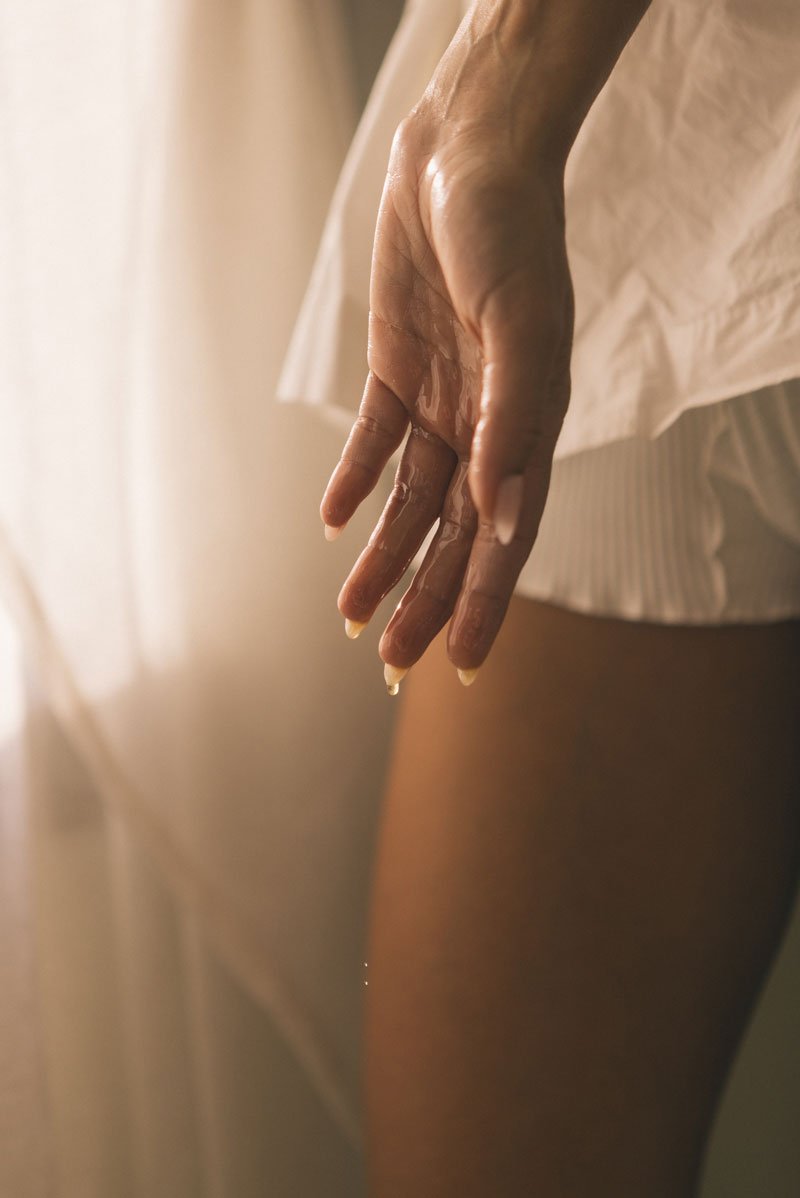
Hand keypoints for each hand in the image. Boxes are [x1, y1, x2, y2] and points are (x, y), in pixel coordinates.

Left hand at [320, 67, 574, 688]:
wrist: (466, 155)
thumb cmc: (507, 232)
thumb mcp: (517, 323)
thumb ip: (513, 417)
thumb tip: (505, 513)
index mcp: (527, 425)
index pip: (506, 537)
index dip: (485, 602)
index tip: (462, 665)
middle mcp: (488, 426)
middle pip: (454, 536)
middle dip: (425, 600)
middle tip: (392, 666)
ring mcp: (446, 403)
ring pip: (411, 505)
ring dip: (382, 558)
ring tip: (351, 616)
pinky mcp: (402, 374)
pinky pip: (377, 445)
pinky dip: (356, 483)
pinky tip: (333, 524)